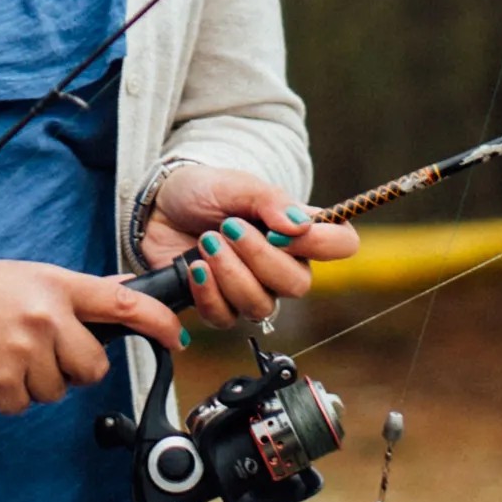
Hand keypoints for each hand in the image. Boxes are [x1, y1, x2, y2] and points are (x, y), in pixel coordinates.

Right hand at [0, 261, 183, 413]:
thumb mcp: (27, 277)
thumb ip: (77, 291)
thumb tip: (125, 291)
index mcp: (54, 287)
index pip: (122, 304)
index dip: (157, 323)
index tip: (175, 338)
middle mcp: (43, 319)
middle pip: (94, 367)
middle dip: (74, 368)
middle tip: (42, 352)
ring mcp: (20, 354)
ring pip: (57, 392)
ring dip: (36, 384)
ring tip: (3, 355)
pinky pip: (21, 407)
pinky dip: (6, 396)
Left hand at [141, 165, 355, 332]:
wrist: (160, 206)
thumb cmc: (205, 191)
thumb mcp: (237, 184)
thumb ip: (270, 201)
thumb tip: (300, 226)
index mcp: (298, 231)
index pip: (342, 244)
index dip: (320, 244)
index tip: (280, 230)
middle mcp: (283, 265)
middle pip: (298, 285)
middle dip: (259, 258)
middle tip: (228, 228)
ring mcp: (253, 289)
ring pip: (261, 306)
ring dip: (230, 273)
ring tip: (207, 242)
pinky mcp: (220, 305)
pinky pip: (225, 317)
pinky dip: (208, 292)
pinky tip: (195, 267)